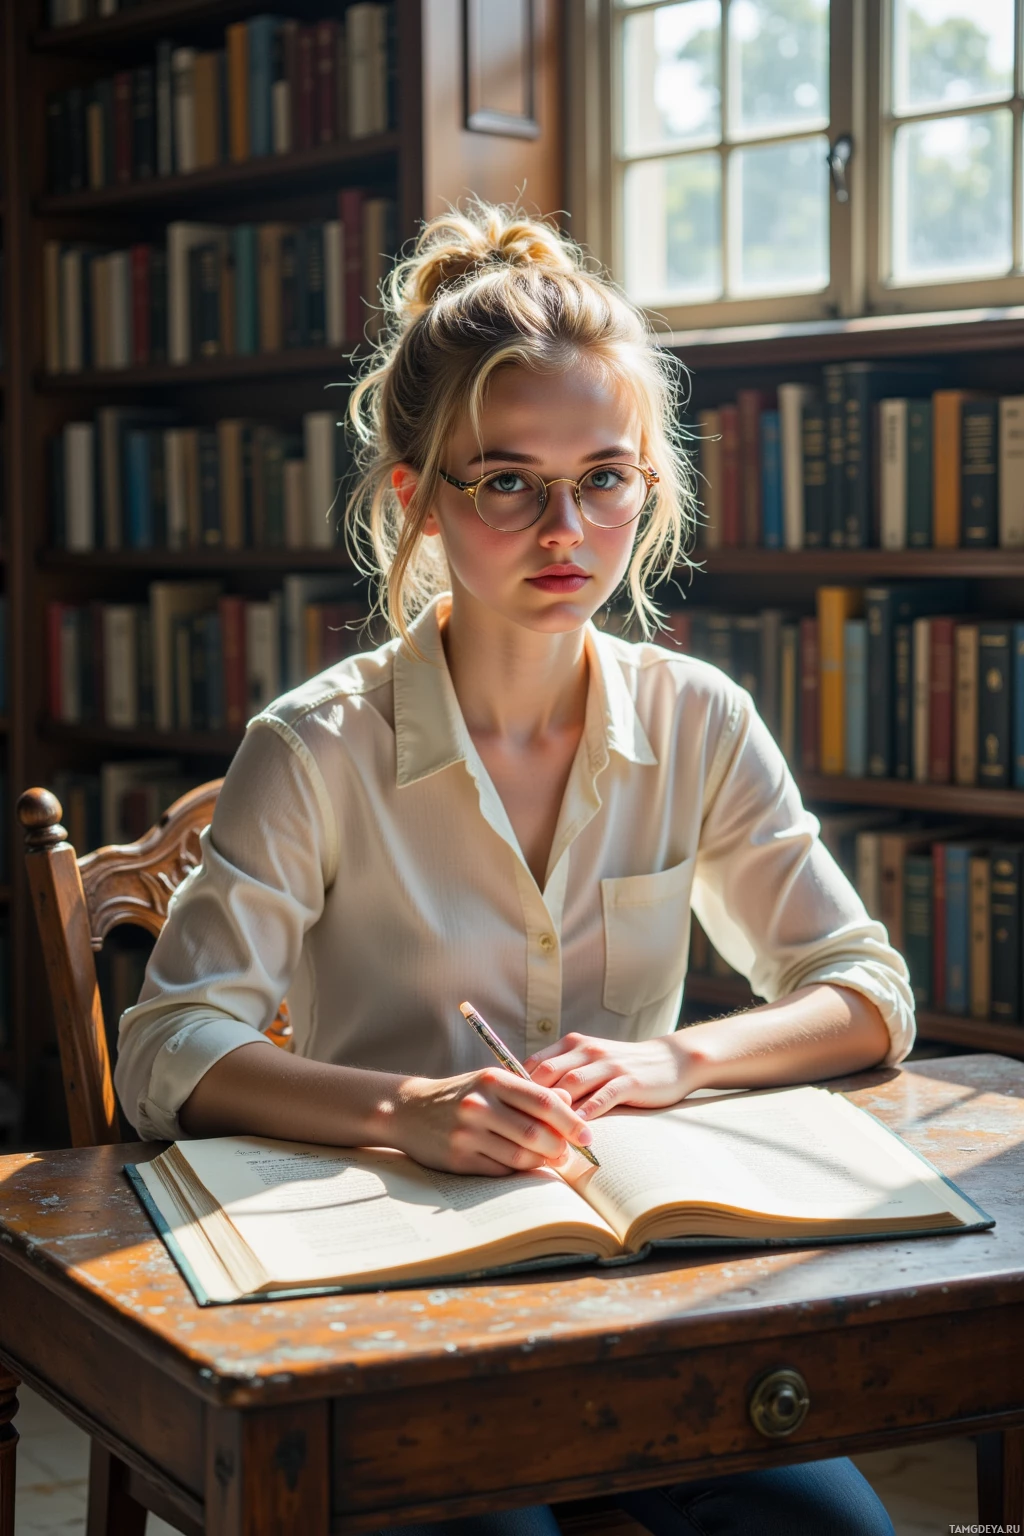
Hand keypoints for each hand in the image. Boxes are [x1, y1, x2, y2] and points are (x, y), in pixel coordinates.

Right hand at [390, 1067, 593, 1175]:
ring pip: (520, 1155)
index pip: (543, 1101)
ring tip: (552, 1161)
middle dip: (559, 1147)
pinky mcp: (458, 1159)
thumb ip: (529, 1093)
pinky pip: (500, 1170)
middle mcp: (479, 1105)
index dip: (571, 1121)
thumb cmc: (462, 1095)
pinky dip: (517, 1171)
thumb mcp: (492, 1082)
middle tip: (570, 1154)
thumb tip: (571, 1106)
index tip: (588, 1135)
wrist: (410, 1110)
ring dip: (542, 1162)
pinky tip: (524, 1166)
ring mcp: (467, 1134)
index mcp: (493, 1081)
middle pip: (535, 1132)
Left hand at [524, 1032, 701, 1119]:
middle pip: (548, 1073)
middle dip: (529, 1100)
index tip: (504, 1111)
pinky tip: (577, 1130)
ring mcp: (608, 1064)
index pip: (534, 1064)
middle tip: (514, 1128)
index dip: (516, 1087)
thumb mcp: (589, 1063)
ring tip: (540, 1135)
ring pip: (572, 1085)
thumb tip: (526, 1100)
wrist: (670, 1060)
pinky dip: (587, 1112)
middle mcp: (587, 1050)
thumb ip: (563, 1075)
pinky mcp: (628, 1080)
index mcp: (572, 1044)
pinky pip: (603, 1096)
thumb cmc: (623, 1068)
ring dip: (555, 1111)